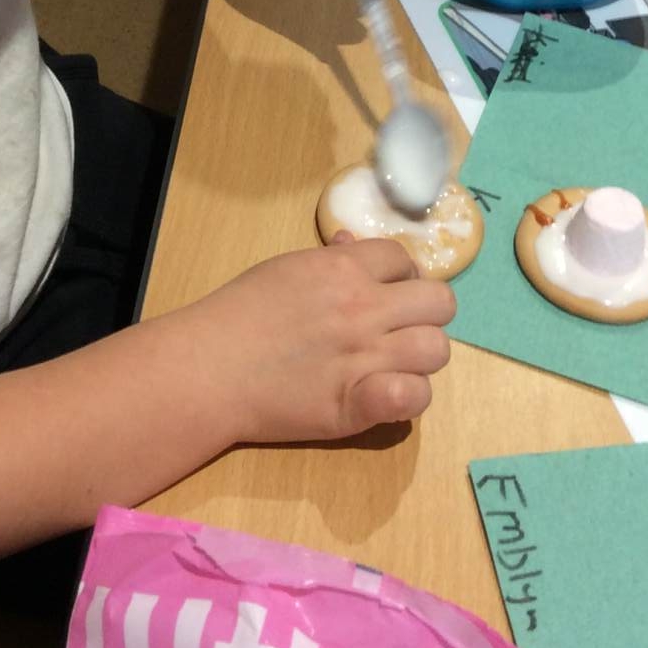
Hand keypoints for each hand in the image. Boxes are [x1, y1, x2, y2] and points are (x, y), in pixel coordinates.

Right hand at [175, 238, 454, 443]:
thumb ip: (328, 258)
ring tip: (394, 364)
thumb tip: (352, 244)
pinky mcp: (358, 402)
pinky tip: (386, 394)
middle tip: (400, 329)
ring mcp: (365, 356)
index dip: (401, 275)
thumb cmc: (238, 314)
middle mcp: (364, 309)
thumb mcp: (285, 268)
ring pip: (436, 349)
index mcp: (345, 269)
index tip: (389, 293)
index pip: (404, 258)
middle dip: (426, 313)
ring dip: (421, 356)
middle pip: (439, 301)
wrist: (208, 368)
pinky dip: (408, 396)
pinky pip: (415, 395)